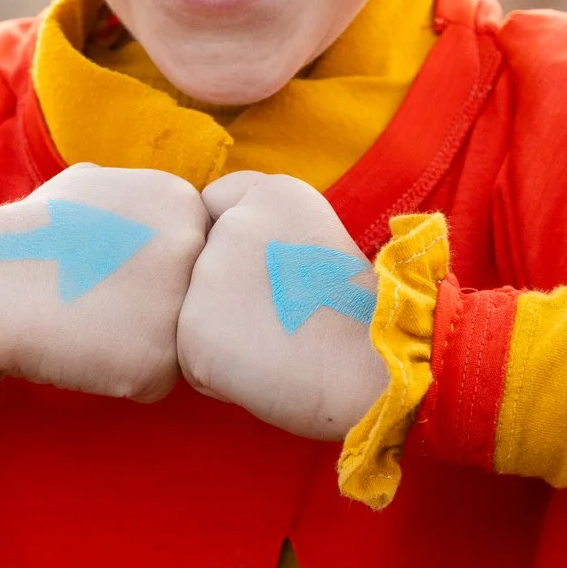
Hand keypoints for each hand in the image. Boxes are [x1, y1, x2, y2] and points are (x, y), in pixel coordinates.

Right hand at [0, 163, 205, 400]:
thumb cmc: (33, 232)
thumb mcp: (97, 185)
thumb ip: (143, 203)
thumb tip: (166, 220)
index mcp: (183, 203)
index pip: (194, 252)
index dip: (150, 269)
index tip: (112, 271)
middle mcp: (193, 249)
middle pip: (193, 296)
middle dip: (154, 305)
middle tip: (102, 302)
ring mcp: (180, 305)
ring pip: (180, 342)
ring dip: (141, 342)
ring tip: (90, 324)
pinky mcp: (160, 360)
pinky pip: (155, 380)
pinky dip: (122, 377)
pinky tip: (84, 351)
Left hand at [178, 171, 387, 439]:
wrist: (376, 367)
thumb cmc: (353, 319)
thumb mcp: (314, 242)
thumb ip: (262, 235)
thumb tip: (221, 259)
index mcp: (270, 193)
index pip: (217, 208)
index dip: (238, 250)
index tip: (275, 276)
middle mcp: (233, 221)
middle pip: (201, 263)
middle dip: (226, 296)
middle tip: (283, 319)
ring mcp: (209, 272)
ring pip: (191, 310)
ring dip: (221, 335)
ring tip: (275, 348)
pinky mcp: (192, 325)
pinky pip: (190, 356)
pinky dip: (217, 374)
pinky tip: (261, 373)